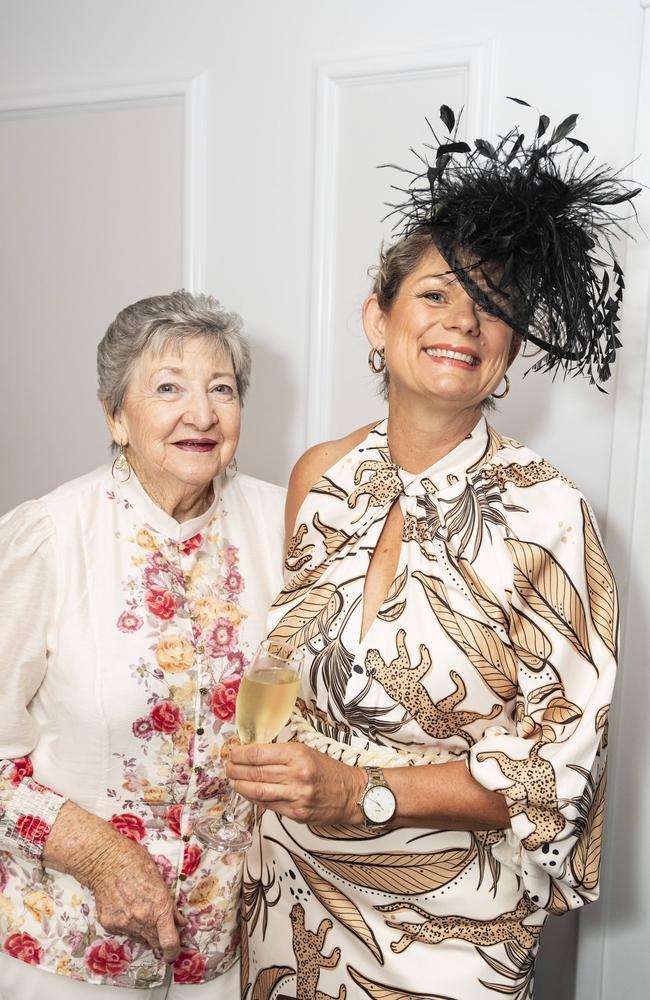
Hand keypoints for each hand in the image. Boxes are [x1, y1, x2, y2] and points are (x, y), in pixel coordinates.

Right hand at [43, 802, 186, 961]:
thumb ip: (170, 905)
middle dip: (159, 938)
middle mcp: (142, 919)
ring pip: (139, 938)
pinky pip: (124, 931)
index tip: (173, 952)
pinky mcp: (109, 924)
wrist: (105, 861)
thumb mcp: (160, 879)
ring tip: (138, 909)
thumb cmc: (135, 862)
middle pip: (155, 943)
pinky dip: (127, 924)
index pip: (169, 942)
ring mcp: (124, 924)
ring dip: (143, 930)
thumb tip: (180, 922)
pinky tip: (125, 907)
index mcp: (159, 907)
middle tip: (158, 926)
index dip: (174, 951)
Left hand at [226, 742, 365, 824]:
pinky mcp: (296, 813)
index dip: (241, 754)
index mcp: (298, 754)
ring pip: (258, 791)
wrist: (351, 793)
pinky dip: (255, 799)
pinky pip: (268, 805)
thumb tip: (252, 755)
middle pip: (256, 772)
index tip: (233, 753)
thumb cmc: (329, 771)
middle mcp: (297, 774)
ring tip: (233, 781)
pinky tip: (248, 794)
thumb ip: (281, 754)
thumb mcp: (307, 752)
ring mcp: (296, 796)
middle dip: (236, 770)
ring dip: (241, 786)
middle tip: (227, 767)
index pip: (259, 754)